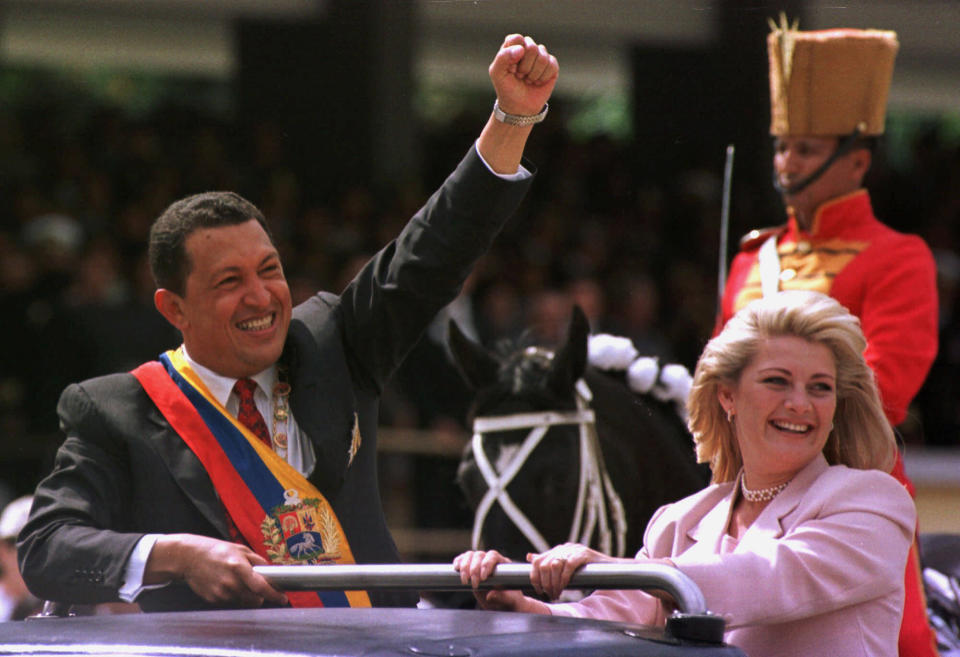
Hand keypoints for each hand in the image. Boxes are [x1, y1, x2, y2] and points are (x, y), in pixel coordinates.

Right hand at [147, 534, 287, 607]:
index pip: (261, 587)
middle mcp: (230, 582)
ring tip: (238, 581)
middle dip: (261, 596)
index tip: (283, 598)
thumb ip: (258, 561)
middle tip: (259, 586)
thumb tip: (272, 573)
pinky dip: (234, 596)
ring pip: (243, 602)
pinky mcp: (213, 600)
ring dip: (247, 596)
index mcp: (238, 567)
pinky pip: (231, 602)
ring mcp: (220, 593)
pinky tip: (226, 584)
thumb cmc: (216, 551)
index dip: (274, 595)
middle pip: (255, 600)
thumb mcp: (240, 549)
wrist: (189, 557)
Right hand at [453, 549, 545, 612]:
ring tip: (465, 580)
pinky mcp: (470, 568)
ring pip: (470, 555)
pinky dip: (458, 562)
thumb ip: (502, 597)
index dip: (486, 564)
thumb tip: (490, 595)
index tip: (483, 578)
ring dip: (464, 566)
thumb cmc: (508, 601)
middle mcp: (491, 560)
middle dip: (474, 569)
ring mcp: (480, 563)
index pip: (493, 556)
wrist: (503, 604)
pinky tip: (456, 569)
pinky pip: (463, 559)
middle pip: (479, 555)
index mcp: (503, 564)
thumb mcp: (508, 601)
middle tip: (474, 584)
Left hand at [489, 34, 558, 116]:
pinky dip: (543, 77)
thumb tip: (522, 49)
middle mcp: (527, 47)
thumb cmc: (506, 88)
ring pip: (542, 57)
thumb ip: (503, 57)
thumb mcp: (497, 74)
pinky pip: (552, 65)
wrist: (519, 107)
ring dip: (533, 73)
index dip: (515, 54)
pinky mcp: (552, 65)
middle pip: (531, 47)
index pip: (517, 38)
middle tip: (520, 75)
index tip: (511, 68)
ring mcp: (541, 55)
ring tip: (528, 79)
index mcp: (512, 46)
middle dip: (525, 66)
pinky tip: (537, 82)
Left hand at [527, 543, 616, 600]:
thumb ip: (548, 561)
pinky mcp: (584, 554)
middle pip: (544, 565)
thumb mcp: (564, 567)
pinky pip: (569, 565)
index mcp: (557, 550)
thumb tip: (529, 557)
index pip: (537, 561)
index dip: (535, 577)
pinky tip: (565, 587)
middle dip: (545, 583)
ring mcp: (573, 549)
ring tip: (557, 594)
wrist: (610, 568)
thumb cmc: (586, 571)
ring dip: (554, 583)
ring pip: (554, 565)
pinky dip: (564, 578)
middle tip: (550, 595)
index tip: (539, 591)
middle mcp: (563, 548)